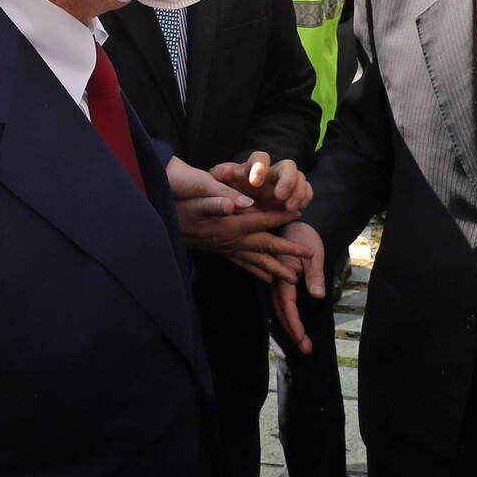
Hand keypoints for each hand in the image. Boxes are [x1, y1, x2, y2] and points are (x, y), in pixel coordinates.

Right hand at [168, 156, 313, 282]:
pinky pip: (244, 265)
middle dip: (288, 251)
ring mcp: (227, 248)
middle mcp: (232, 239)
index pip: (262, 220)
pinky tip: (267, 277)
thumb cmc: (181, 206)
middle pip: (266, 246)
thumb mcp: (197, 199)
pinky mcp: (222, 252)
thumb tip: (239, 203)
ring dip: (276, 268)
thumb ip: (218, 201)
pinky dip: (257, 271)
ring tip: (294, 278)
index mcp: (231, 224)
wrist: (165, 223)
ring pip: (257, 260)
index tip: (300, 215)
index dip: (281, 217)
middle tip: (310, 255)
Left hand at [211, 154, 311, 216]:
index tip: (254, 183)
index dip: (260, 167)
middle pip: (288, 165)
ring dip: (298, 191)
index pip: (260, 157)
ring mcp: (284, 183)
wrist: (235, 209)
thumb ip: (219, 177)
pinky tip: (299, 208)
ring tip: (290, 208)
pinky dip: (306, 197)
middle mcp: (271, 172)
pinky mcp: (292, 195)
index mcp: (252, 167)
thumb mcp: (216, 185)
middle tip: (280, 196)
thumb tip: (227, 172)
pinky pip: (306, 190)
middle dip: (287, 179)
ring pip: (300, 177)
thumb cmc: (225, 193)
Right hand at [271, 221, 325, 354]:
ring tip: (302, 341)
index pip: (288, 306)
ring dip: (291, 325)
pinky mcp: (279, 278)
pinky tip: (292, 322)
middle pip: (282, 311)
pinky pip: (282, 301)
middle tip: (306, 350)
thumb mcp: (313, 254)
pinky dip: (287, 314)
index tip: (303, 340)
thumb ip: (315, 275)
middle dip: (294, 331)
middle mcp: (276, 280)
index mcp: (283, 276)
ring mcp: (276, 280)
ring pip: (281, 308)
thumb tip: (318, 295)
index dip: (295, 324)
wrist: (295, 221)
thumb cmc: (305, 235)